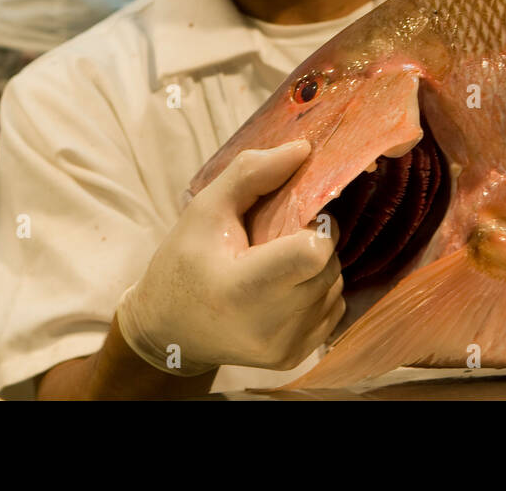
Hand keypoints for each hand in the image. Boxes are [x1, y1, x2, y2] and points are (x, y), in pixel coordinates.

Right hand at [115, 140, 344, 375]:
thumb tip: (304, 149)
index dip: (313, 226)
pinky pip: (333, 307)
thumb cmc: (184, 263)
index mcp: (243, 290)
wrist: (170, 331)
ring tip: (277, 263)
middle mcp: (271, 327)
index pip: (313, 252)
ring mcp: (287, 347)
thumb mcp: (206, 208)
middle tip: (278, 239)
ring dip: (317, 266)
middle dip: (314, 241)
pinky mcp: (297, 356)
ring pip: (335, 285)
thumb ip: (253, 173)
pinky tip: (284, 286)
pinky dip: (316, 289)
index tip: (291, 219)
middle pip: (328, 264)